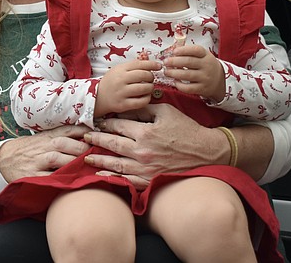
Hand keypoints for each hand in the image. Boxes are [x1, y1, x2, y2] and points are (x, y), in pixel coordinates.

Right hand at [0, 125, 89, 182]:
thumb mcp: (43, 138)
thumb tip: (88, 133)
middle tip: (98, 153)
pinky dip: (59, 179)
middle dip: (83, 148)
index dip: (84, 131)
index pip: (68, 130)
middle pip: (65, 144)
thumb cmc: (28, 149)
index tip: (99, 134)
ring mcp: (37, 162)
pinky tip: (71, 181)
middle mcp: (43, 147)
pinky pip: (48, 178)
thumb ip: (62, 136)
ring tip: (88, 167)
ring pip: (58, 159)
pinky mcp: (32, 176)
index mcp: (47, 136)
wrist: (2, 159)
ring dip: (74, 162)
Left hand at [82, 103, 221, 188]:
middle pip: (112, 144)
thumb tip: (126, 110)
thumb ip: (144, 109)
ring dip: (99, 159)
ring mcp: (145, 168)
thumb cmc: (186, 129)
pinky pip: (127, 180)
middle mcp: (142, 151)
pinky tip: (100, 175)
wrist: (206, 152)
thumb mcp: (166, 112)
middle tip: (84, 137)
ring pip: (115, 163)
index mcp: (145, 132)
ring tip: (86, 156)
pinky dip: (112, 177)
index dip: (106, 123)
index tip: (97, 121)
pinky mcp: (150, 180)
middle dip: (96, 139)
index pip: (118, 126)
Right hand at [95, 58, 158, 116]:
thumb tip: (148, 58)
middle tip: (150, 79)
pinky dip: (147, 98)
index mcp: (120, 69)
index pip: (140, 64)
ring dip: (150, 88)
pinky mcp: (123, 105)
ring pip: (144, 88)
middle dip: (151, 77)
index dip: (152, 64)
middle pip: (144, 75)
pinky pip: (141, 102)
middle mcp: (121, 80)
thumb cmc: (111, 82)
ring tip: (148, 88)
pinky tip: (145, 96)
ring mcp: (121, 93)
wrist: (98, 97)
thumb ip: (133, 65)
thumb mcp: (118, 70)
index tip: (158, 66)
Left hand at [163, 44, 224, 101]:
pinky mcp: (202, 89)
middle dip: (174, 62)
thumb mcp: (202, 56)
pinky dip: (179, 85)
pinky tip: (175, 81)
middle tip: (165, 62)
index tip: (174, 51)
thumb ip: (189, 52)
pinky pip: (188, 88)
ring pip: (186, 75)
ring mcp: (205, 78)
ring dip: (173, 73)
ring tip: (166, 72)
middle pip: (188, 62)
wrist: (219, 80)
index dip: (183, 50)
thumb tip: (172, 52)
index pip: (195, 50)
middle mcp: (207, 66)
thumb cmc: (205, 65)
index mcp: (206, 55)